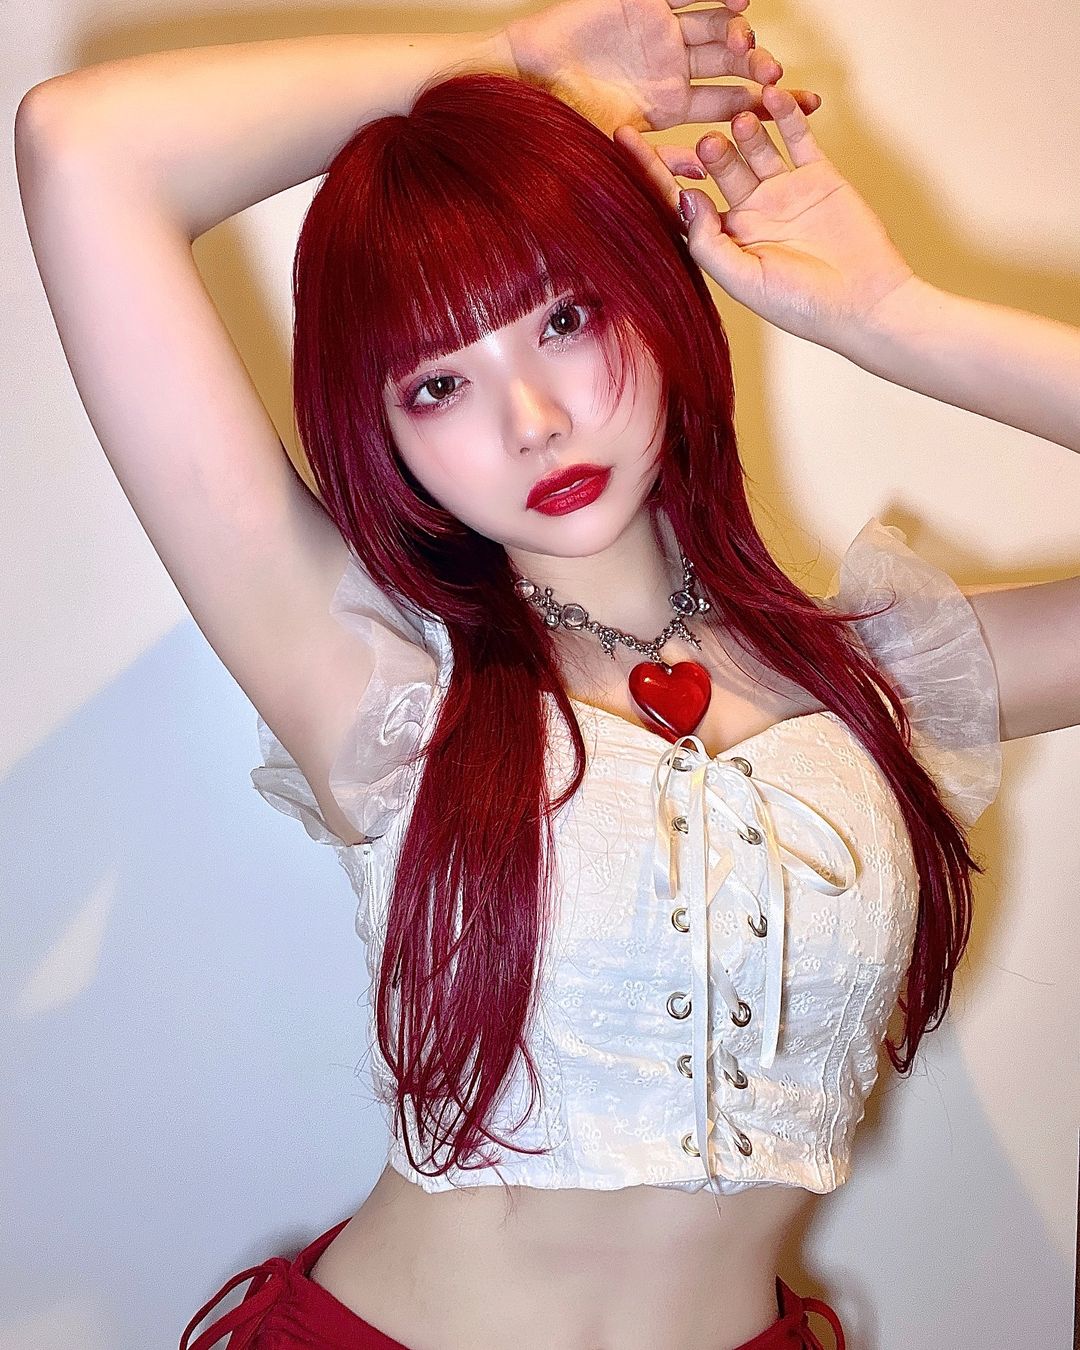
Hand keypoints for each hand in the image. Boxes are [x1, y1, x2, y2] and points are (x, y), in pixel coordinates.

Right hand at [504, 0, 820, 137]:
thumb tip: (704, 177)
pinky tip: (740, 1)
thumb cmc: (560, 124)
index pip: (727, 104)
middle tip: (775, 80)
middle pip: (728, 64)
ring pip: (712, 26)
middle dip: (756, 71)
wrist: (520, 82)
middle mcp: (671, 66)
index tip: (798, 111)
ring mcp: (658, 32)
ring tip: (750, 45)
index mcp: (670, 104)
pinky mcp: (641, 1)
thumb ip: (660, 163)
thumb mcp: (615, 151)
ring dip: (736, 35)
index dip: (761, 108)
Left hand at [613, 84, 917, 355]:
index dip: (654, 170)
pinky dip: (785, 117)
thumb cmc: (802, 305)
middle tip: (710, 145)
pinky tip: (772, 99)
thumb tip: (684, 196)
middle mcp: (750, 212)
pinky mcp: (817, 175)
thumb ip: (708, 242)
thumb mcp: (744, 280)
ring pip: (755, 148)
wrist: (863, 303)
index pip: (683, 199)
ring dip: (745, 132)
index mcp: (725, 239)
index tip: (627, 141)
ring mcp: (783, 191)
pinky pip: (796, 138)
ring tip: (741, 124)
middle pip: (720, 169)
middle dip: (712, 153)